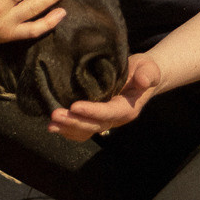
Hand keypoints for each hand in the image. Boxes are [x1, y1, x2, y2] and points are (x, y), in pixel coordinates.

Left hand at [48, 52, 163, 141]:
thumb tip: (143, 81)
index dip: (92, 111)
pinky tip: (54, 125)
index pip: (108, 112)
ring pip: (85, 131)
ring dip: (67, 129)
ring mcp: (104, 120)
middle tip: (55, 115)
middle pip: (93, 126)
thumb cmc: (143, 70)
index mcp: (127, 108)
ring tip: (51, 124)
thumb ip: (148, 74)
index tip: (74, 106)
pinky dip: (67, 130)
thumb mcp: (148, 68)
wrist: (141, 77)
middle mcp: (114, 119)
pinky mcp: (95, 118)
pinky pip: (80, 130)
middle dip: (74, 122)